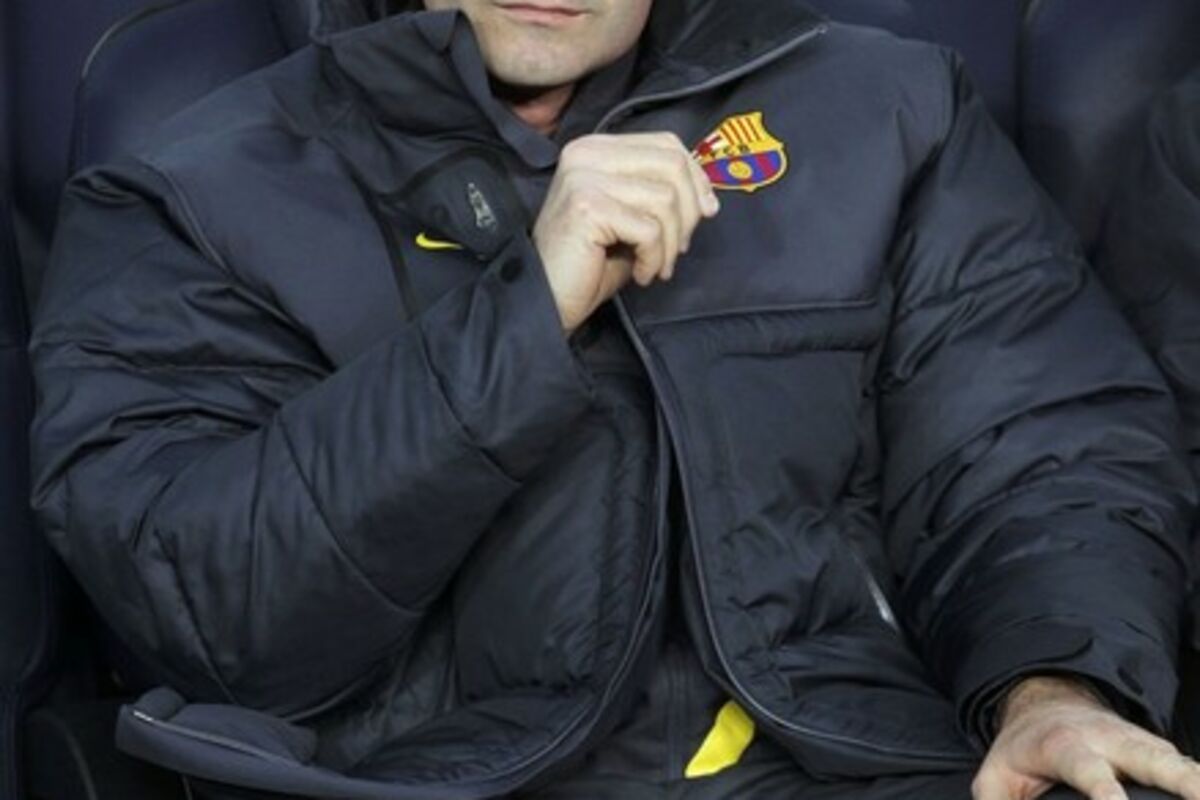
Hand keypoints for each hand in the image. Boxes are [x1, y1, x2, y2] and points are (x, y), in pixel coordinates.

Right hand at [532, 132, 720, 334]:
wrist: (547, 299)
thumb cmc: (590, 264)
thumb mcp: (632, 217)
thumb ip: (660, 194)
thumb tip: (708, 196)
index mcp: (597, 148)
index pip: (666, 144)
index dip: (696, 178)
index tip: (706, 212)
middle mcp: (586, 154)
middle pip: (672, 165)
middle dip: (689, 212)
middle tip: (679, 248)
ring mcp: (583, 177)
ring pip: (665, 198)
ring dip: (672, 243)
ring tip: (657, 266)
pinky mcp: (587, 206)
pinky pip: (649, 229)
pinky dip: (655, 257)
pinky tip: (641, 274)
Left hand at [973, 675, 1199, 799]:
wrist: (1046, 703)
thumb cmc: (1023, 748)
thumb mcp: (995, 776)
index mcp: (1065, 746)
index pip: (1088, 770)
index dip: (1104, 790)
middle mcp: (1107, 740)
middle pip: (1148, 756)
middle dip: (1178, 777)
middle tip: (1199, 795)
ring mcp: (1136, 742)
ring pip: (1174, 759)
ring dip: (1197, 778)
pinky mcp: (1154, 750)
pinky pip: (1180, 764)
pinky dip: (1196, 780)